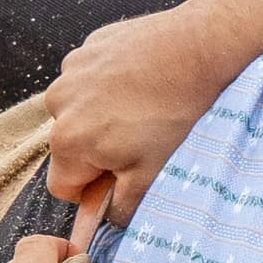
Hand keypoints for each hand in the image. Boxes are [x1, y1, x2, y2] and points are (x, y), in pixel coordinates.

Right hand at [48, 5, 237, 222]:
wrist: (203, 47)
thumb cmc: (179, 113)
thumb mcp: (153, 176)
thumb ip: (122, 207)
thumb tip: (110, 216)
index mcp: (67, 141)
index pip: (63, 187)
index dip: (94, 191)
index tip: (123, 178)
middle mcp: (59, 102)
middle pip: (71, 147)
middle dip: (100, 151)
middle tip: (144, 140)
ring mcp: (73, 69)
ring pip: (81, 111)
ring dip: (105, 116)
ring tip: (147, 108)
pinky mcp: (92, 45)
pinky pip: (93, 79)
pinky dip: (113, 85)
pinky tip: (146, 82)